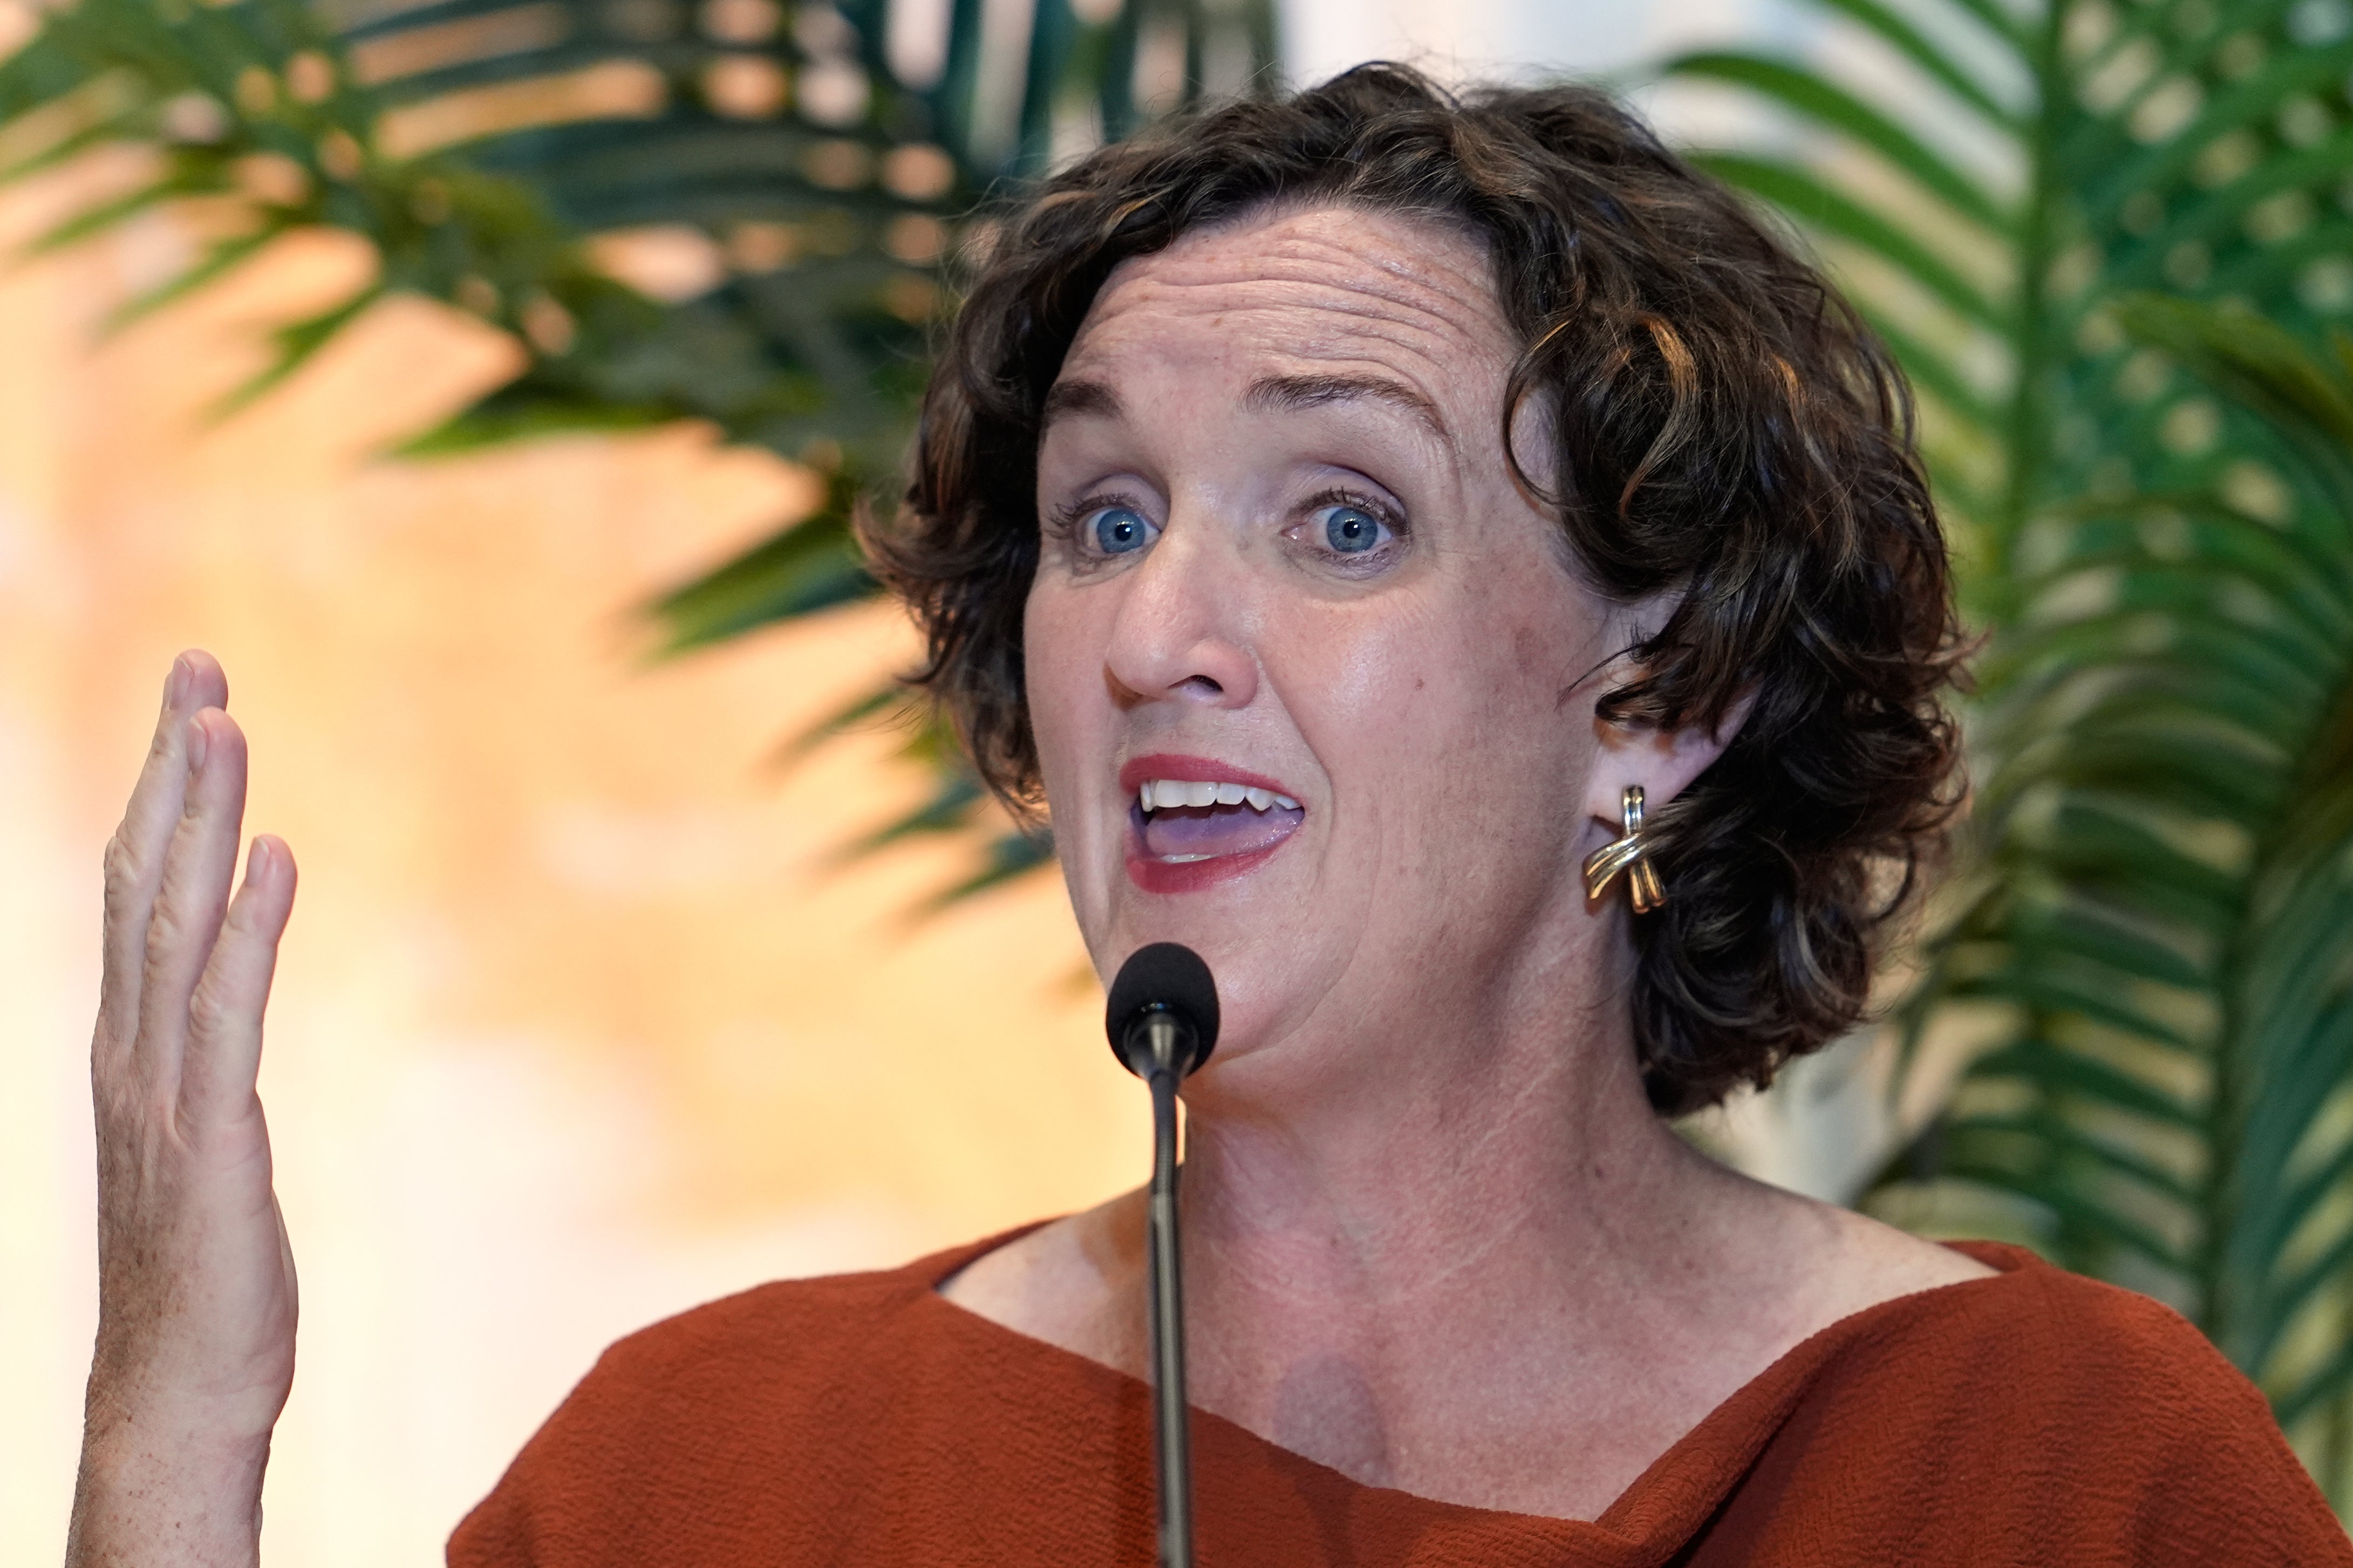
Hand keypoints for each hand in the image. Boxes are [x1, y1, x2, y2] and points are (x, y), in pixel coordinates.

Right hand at [68, 652, 299, 1567]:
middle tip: (201, 665)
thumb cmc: (200, 1273)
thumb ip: (203, 1063)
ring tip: (227, 723)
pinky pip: (228, 1013)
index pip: (138, 893)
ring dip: (202, 819)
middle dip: (173, 770)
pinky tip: (272, 858)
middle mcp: (131, 1051)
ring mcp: (164, 1092)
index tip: (193, 704)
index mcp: (132, 1047)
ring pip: (176, 925)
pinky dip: (248, 930)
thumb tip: (223, 997)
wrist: (176, 1389)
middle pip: (145, 881)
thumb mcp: (203, 1139)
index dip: (162, 795)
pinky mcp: (214, 1137)